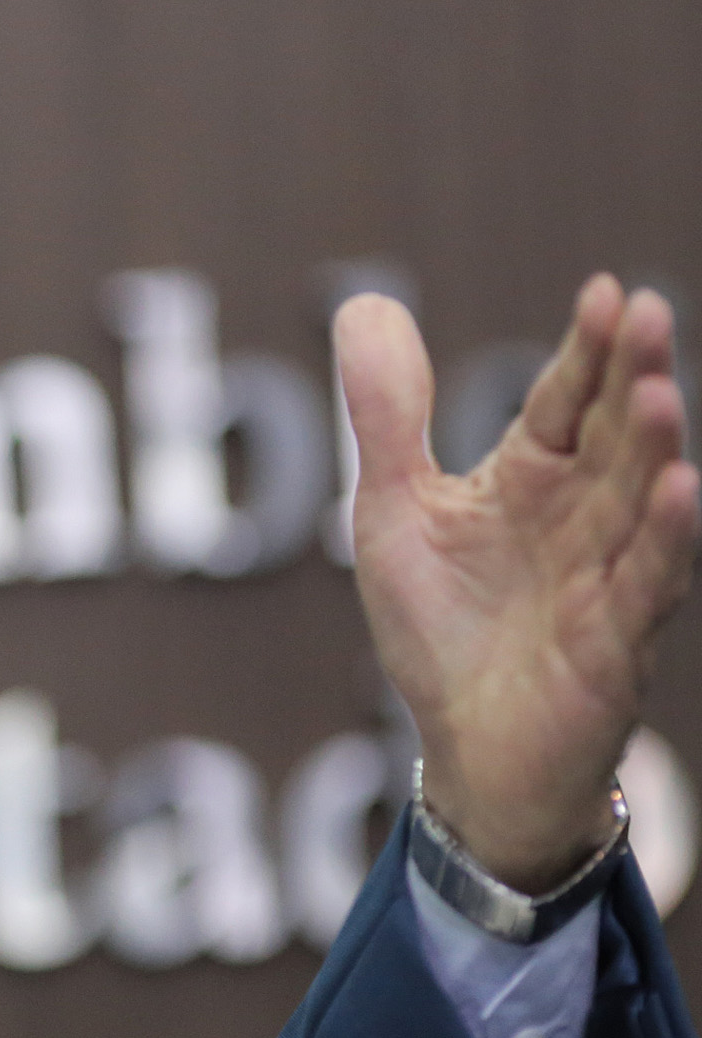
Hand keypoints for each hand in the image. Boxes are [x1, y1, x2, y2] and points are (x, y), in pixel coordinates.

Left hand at [338, 276, 698, 889]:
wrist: (467, 747)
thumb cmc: (440, 626)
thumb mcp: (395, 508)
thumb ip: (387, 416)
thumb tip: (367, 303)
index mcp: (531, 478)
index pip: (564, 400)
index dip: (584, 350)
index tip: (603, 291)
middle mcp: (582, 515)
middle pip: (612, 435)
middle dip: (631, 376)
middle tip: (646, 312)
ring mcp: (607, 575)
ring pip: (638, 501)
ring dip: (653, 449)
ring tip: (661, 392)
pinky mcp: (614, 641)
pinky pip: (645, 584)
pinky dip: (664, 539)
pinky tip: (682, 490)